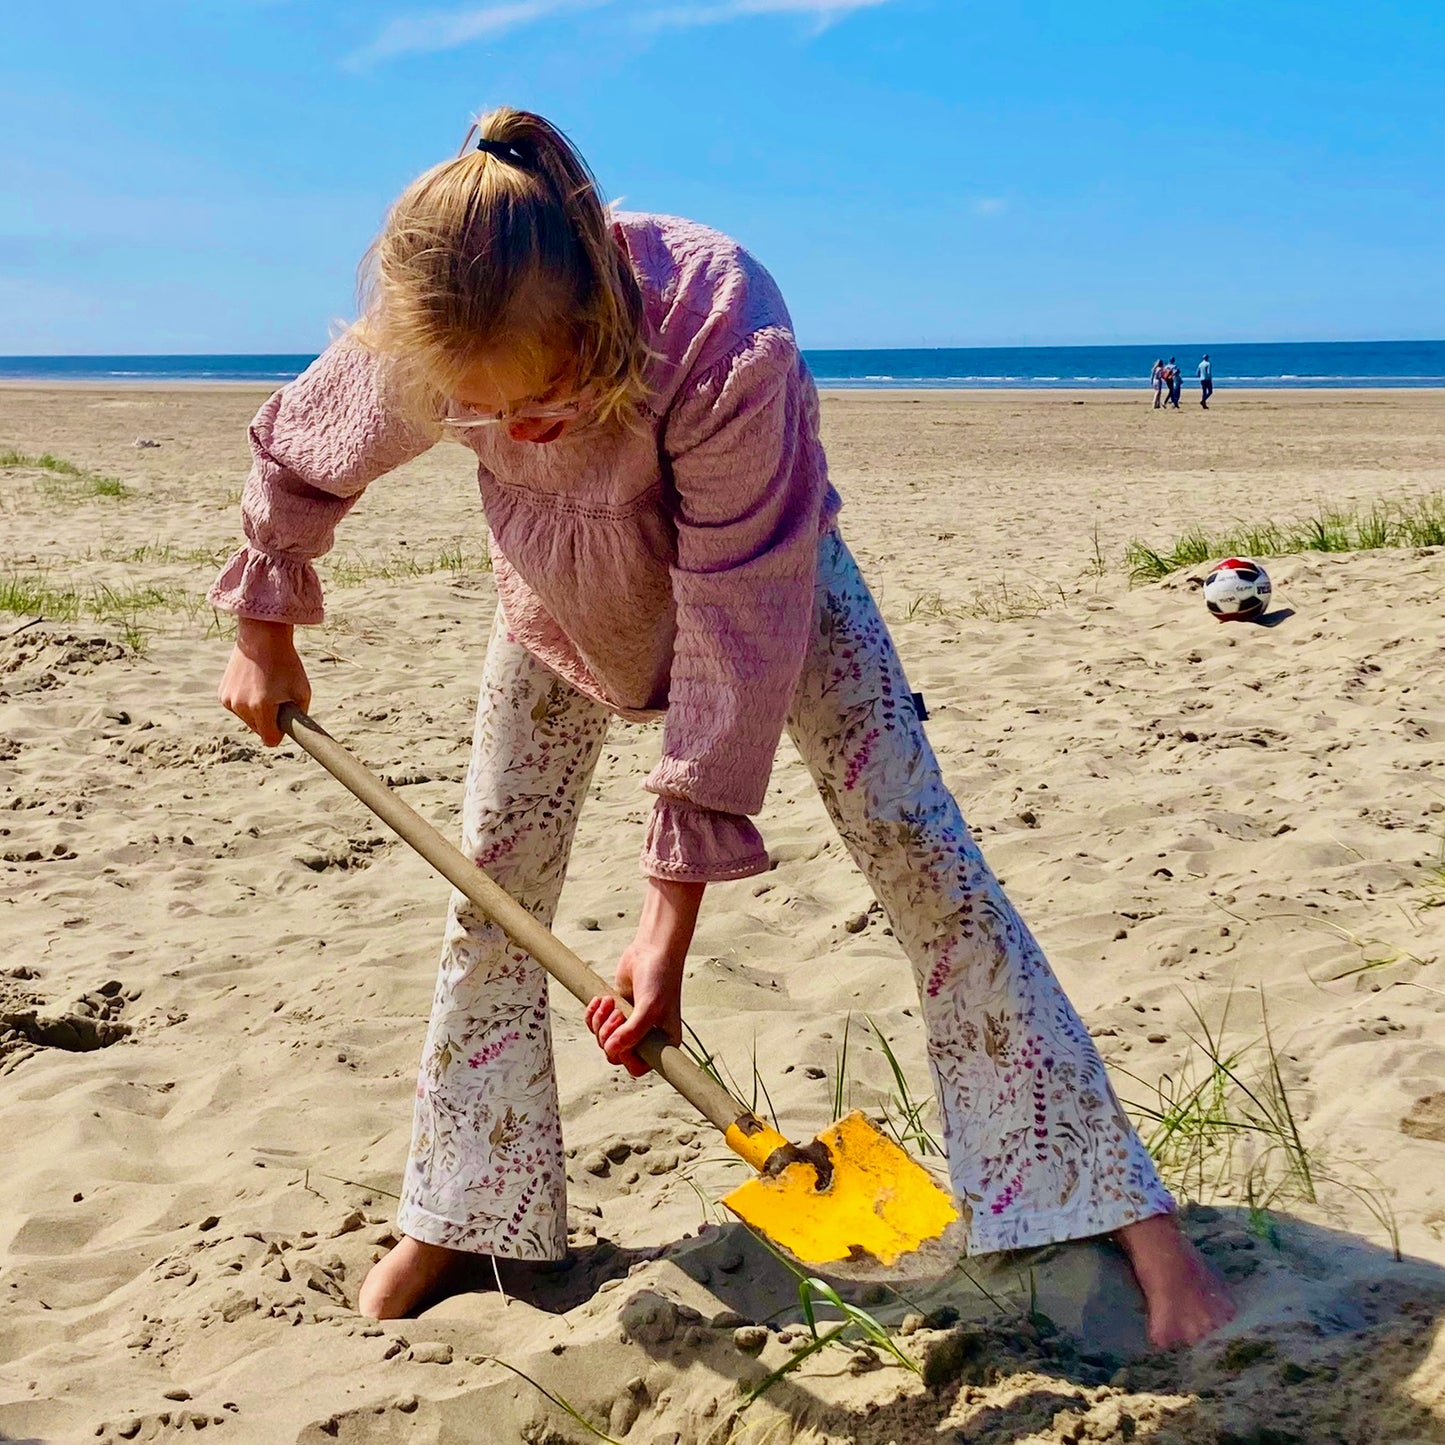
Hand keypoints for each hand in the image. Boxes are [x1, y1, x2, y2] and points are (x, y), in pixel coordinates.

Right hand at [218, 617, 310, 746]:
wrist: (262, 637)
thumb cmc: (286, 664)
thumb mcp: (302, 691)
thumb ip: (300, 718)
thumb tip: (296, 734)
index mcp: (261, 707)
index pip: (270, 740)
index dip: (279, 734)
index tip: (285, 725)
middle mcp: (241, 706)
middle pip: (259, 730)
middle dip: (269, 720)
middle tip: (277, 697)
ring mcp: (228, 700)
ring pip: (248, 720)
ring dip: (257, 711)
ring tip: (264, 687)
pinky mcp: (222, 695)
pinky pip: (238, 708)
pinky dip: (246, 702)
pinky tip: (252, 683)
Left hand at [584, 877, 703, 1077]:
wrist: (651, 951)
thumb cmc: (660, 979)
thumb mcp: (649, 1008)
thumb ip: (632, 1033)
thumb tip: (611, 1052)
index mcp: (662, 1043)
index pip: (639, 1067)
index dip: (627, 1058)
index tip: (625, 1042)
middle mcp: (645, 1037)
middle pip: (616, 1055)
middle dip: (610, 1036)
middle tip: (617, 1015)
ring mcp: (628, 1025)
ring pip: (603, 1040)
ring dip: (600, 1022)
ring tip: (610, 1003)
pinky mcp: (614, 1012)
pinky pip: (594, 1025)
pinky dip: (593, 1014)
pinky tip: (601, 1000)